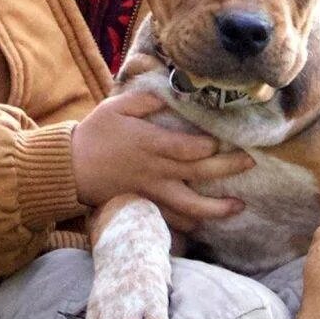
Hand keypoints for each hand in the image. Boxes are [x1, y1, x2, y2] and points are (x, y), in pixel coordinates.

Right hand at [72, 90, 254, 231]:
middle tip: (250, 162)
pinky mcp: (145, 207)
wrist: (69, 169)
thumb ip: (146, 99)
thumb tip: (173, 94)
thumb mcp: (116, 107)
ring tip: (238, 206)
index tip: (225, 140)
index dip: (212, 146)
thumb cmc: (94, 134)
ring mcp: (152, 193)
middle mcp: (156, 171)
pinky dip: (190, 224)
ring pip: (190, 207)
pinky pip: (172, 222)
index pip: (189, 148)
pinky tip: (205, 221)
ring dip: (216, 209)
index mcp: (150, 144)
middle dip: (228, 169)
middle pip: (199, 173)